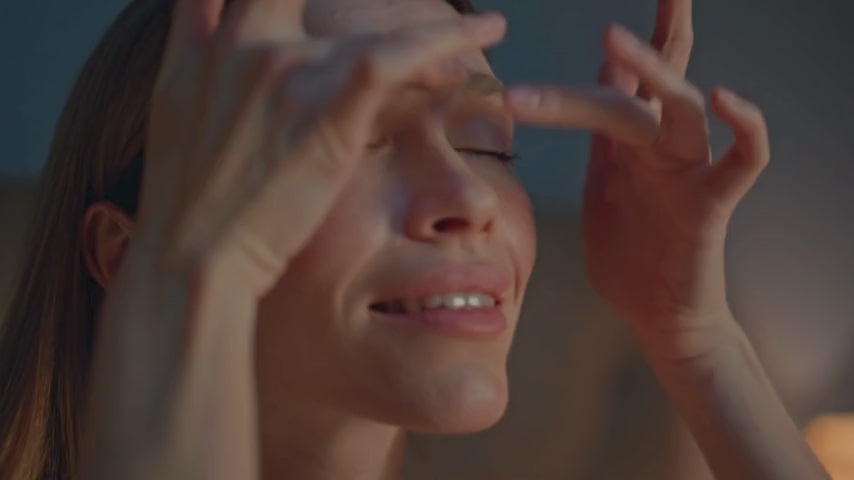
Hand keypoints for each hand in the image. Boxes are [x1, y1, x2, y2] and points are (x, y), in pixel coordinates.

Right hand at [136, 0, 507, 296]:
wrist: (194, 256)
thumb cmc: (188, 196)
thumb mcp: (171, 102)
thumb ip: (191, 41)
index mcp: (214, 42)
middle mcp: (248, 43)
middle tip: (411, 4)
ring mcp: (287, 71)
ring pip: (377, 25)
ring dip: (435, 29)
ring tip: (480, 32)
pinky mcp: (328, 107)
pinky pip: (399, 56)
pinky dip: (446, 39)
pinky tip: (484, 36)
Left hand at [505, 0, 769, 356]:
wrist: (656, 315)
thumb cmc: (629, 252)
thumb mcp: (605, 179)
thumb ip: (602, 133)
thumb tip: (592, 85)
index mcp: (628, 143)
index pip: (624, 80)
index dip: (618, 48)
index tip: (604, 25)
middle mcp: (660, 147)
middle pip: (650, 82)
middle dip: (636, 44)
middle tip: (608, 20)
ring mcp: (687, 172)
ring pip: (683, 108)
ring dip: (653, 70)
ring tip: (613, 39)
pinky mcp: (709, 206)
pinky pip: (742, 162)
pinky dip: (745, 131)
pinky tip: (730, 99)